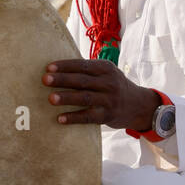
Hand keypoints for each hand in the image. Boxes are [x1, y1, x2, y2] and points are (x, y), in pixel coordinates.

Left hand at [44, 59, 158, 129]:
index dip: (65, 66)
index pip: (83, 65)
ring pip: (85, 98)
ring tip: (51, 98)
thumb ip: (87, 71)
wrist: (138, 105)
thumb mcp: (107, 73)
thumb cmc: (113, 86)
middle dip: (63, 79)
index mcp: (106, 68)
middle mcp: (109, 83)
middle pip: (82, 80)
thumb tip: (56, 70)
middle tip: (45, 80)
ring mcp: (109, 100)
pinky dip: (74, 117)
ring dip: (67, 97)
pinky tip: (60, 118)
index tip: (48, 67)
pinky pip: (88, 117)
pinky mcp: (107, 116)